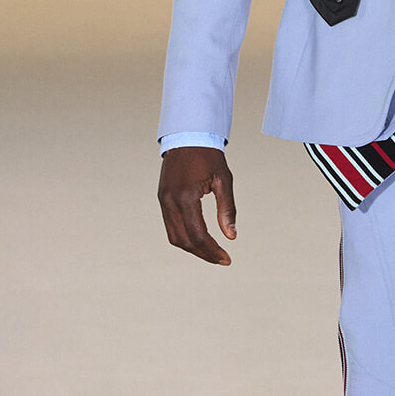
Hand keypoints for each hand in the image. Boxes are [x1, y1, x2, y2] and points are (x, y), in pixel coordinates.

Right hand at [158, 147, 236, 264]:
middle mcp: (170, 201)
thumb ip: (227, 209)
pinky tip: (198, 240)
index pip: (198, 234)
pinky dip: (184, 237)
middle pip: (184, 240)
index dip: (213, 250)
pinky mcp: (162, 199)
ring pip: (174, 237)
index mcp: (186, 196)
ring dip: (192, 248)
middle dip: (204, 254)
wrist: (187, 136)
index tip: (227, 259)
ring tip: (212, 253)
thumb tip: (232, 236)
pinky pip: (170, 226)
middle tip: (222, 259)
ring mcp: (163, 200)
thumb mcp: (224, 180)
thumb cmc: (209, 156)